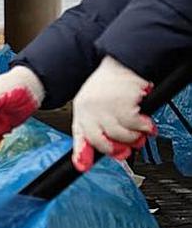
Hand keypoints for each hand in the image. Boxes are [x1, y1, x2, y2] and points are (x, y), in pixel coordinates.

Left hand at [71, 56, 154, 171]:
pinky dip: (144, 127)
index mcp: (82, 109)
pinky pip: (134, 125)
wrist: (125, 60)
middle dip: (115, 149)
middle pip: (100, 140)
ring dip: (133, 137)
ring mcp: (104, 106)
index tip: (83, 166)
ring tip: (140, 132)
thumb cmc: (113, 82)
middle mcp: (89, 109)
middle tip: (126, 149)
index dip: (81, 153)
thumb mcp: (97, 102)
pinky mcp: (122, 103)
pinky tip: (147, 124)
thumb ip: (99, 124)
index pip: (80, 135)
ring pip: (119, 135)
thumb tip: (106, 149)